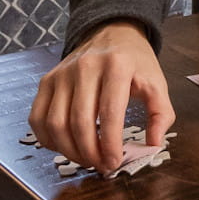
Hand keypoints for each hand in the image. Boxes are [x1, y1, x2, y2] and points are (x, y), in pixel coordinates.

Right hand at [29, 20, 171, 174]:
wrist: (111, 33)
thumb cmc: (134, 62)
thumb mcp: (156, 82)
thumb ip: (161, 114)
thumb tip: (153, 145)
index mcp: (117, 66)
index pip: (109, 112)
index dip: (110, 143)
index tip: (114, 163)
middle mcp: (85, 67)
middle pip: (79, 121)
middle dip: (89, 152)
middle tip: (101, 166)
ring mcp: (61, 73)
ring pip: (55, 122)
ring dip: (69, 150)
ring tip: (86, 159)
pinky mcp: (46, 80)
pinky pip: (37, 117)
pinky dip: (48, 139)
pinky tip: (65, 146)